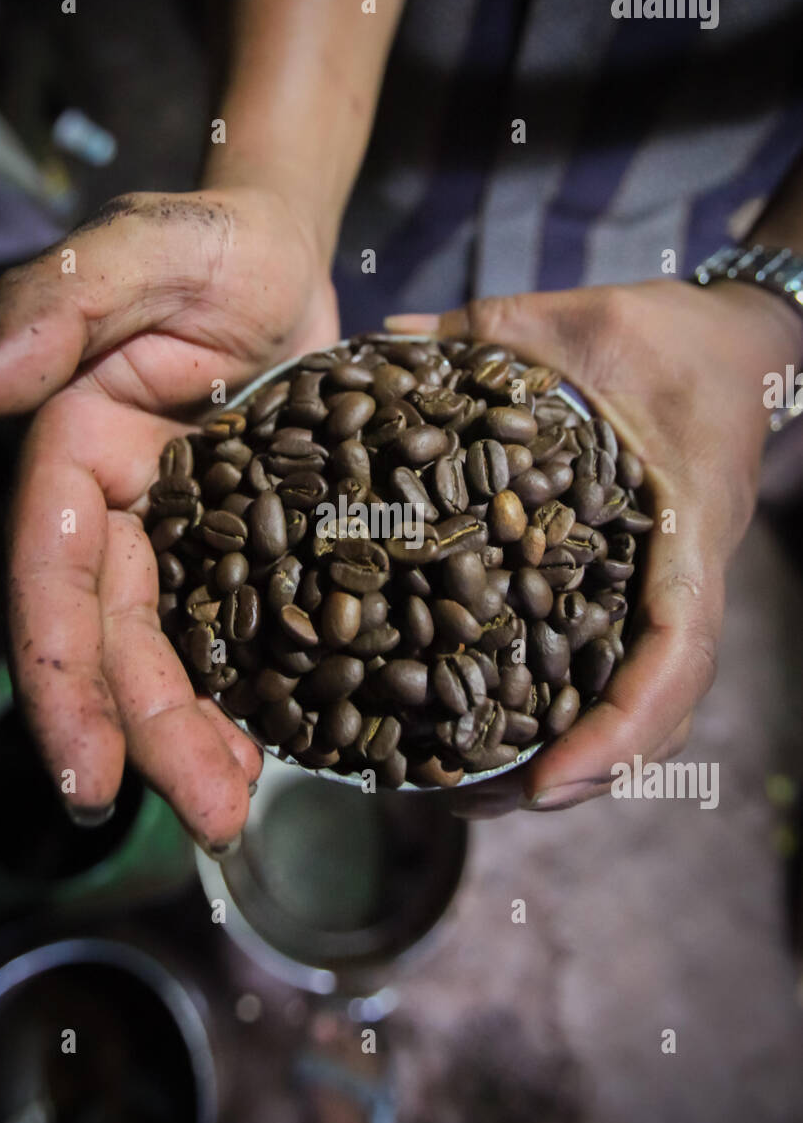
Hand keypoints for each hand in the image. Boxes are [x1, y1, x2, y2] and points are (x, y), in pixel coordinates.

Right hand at [0, 183, 337, 847]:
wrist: (294, 254)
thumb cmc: (216, 241)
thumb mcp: (146, 253)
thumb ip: (59, 311)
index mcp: (77, 456)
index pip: (55, 580)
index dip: (63, 679)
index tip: (87, 774)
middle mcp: (124, 511)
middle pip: (123, 640)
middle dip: (151, 735)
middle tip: (206, 819)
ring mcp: (192, 535)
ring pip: (185, 652)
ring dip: (204, 736)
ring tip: (238, 808)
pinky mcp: (254, 544)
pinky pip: (250, 631)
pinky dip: (262, 691)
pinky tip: (287, 747)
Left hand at [386, 279, 798, 815]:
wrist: (737, 346)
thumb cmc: (675, 335)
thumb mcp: (585, 319)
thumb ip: (491, 331)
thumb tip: (385, 341)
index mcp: (683, 529)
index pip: (675, 652)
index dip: (621, 730)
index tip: (548, 784)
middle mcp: (676, 579)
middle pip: (650, 711)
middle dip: (572, 772)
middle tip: (474, 803)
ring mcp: (658, 591)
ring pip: (632, 703)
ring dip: (563, 758)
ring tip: (465, 790)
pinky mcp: (633, 586)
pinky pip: (606, 664)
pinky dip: (561, 711)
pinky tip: (484, 724)